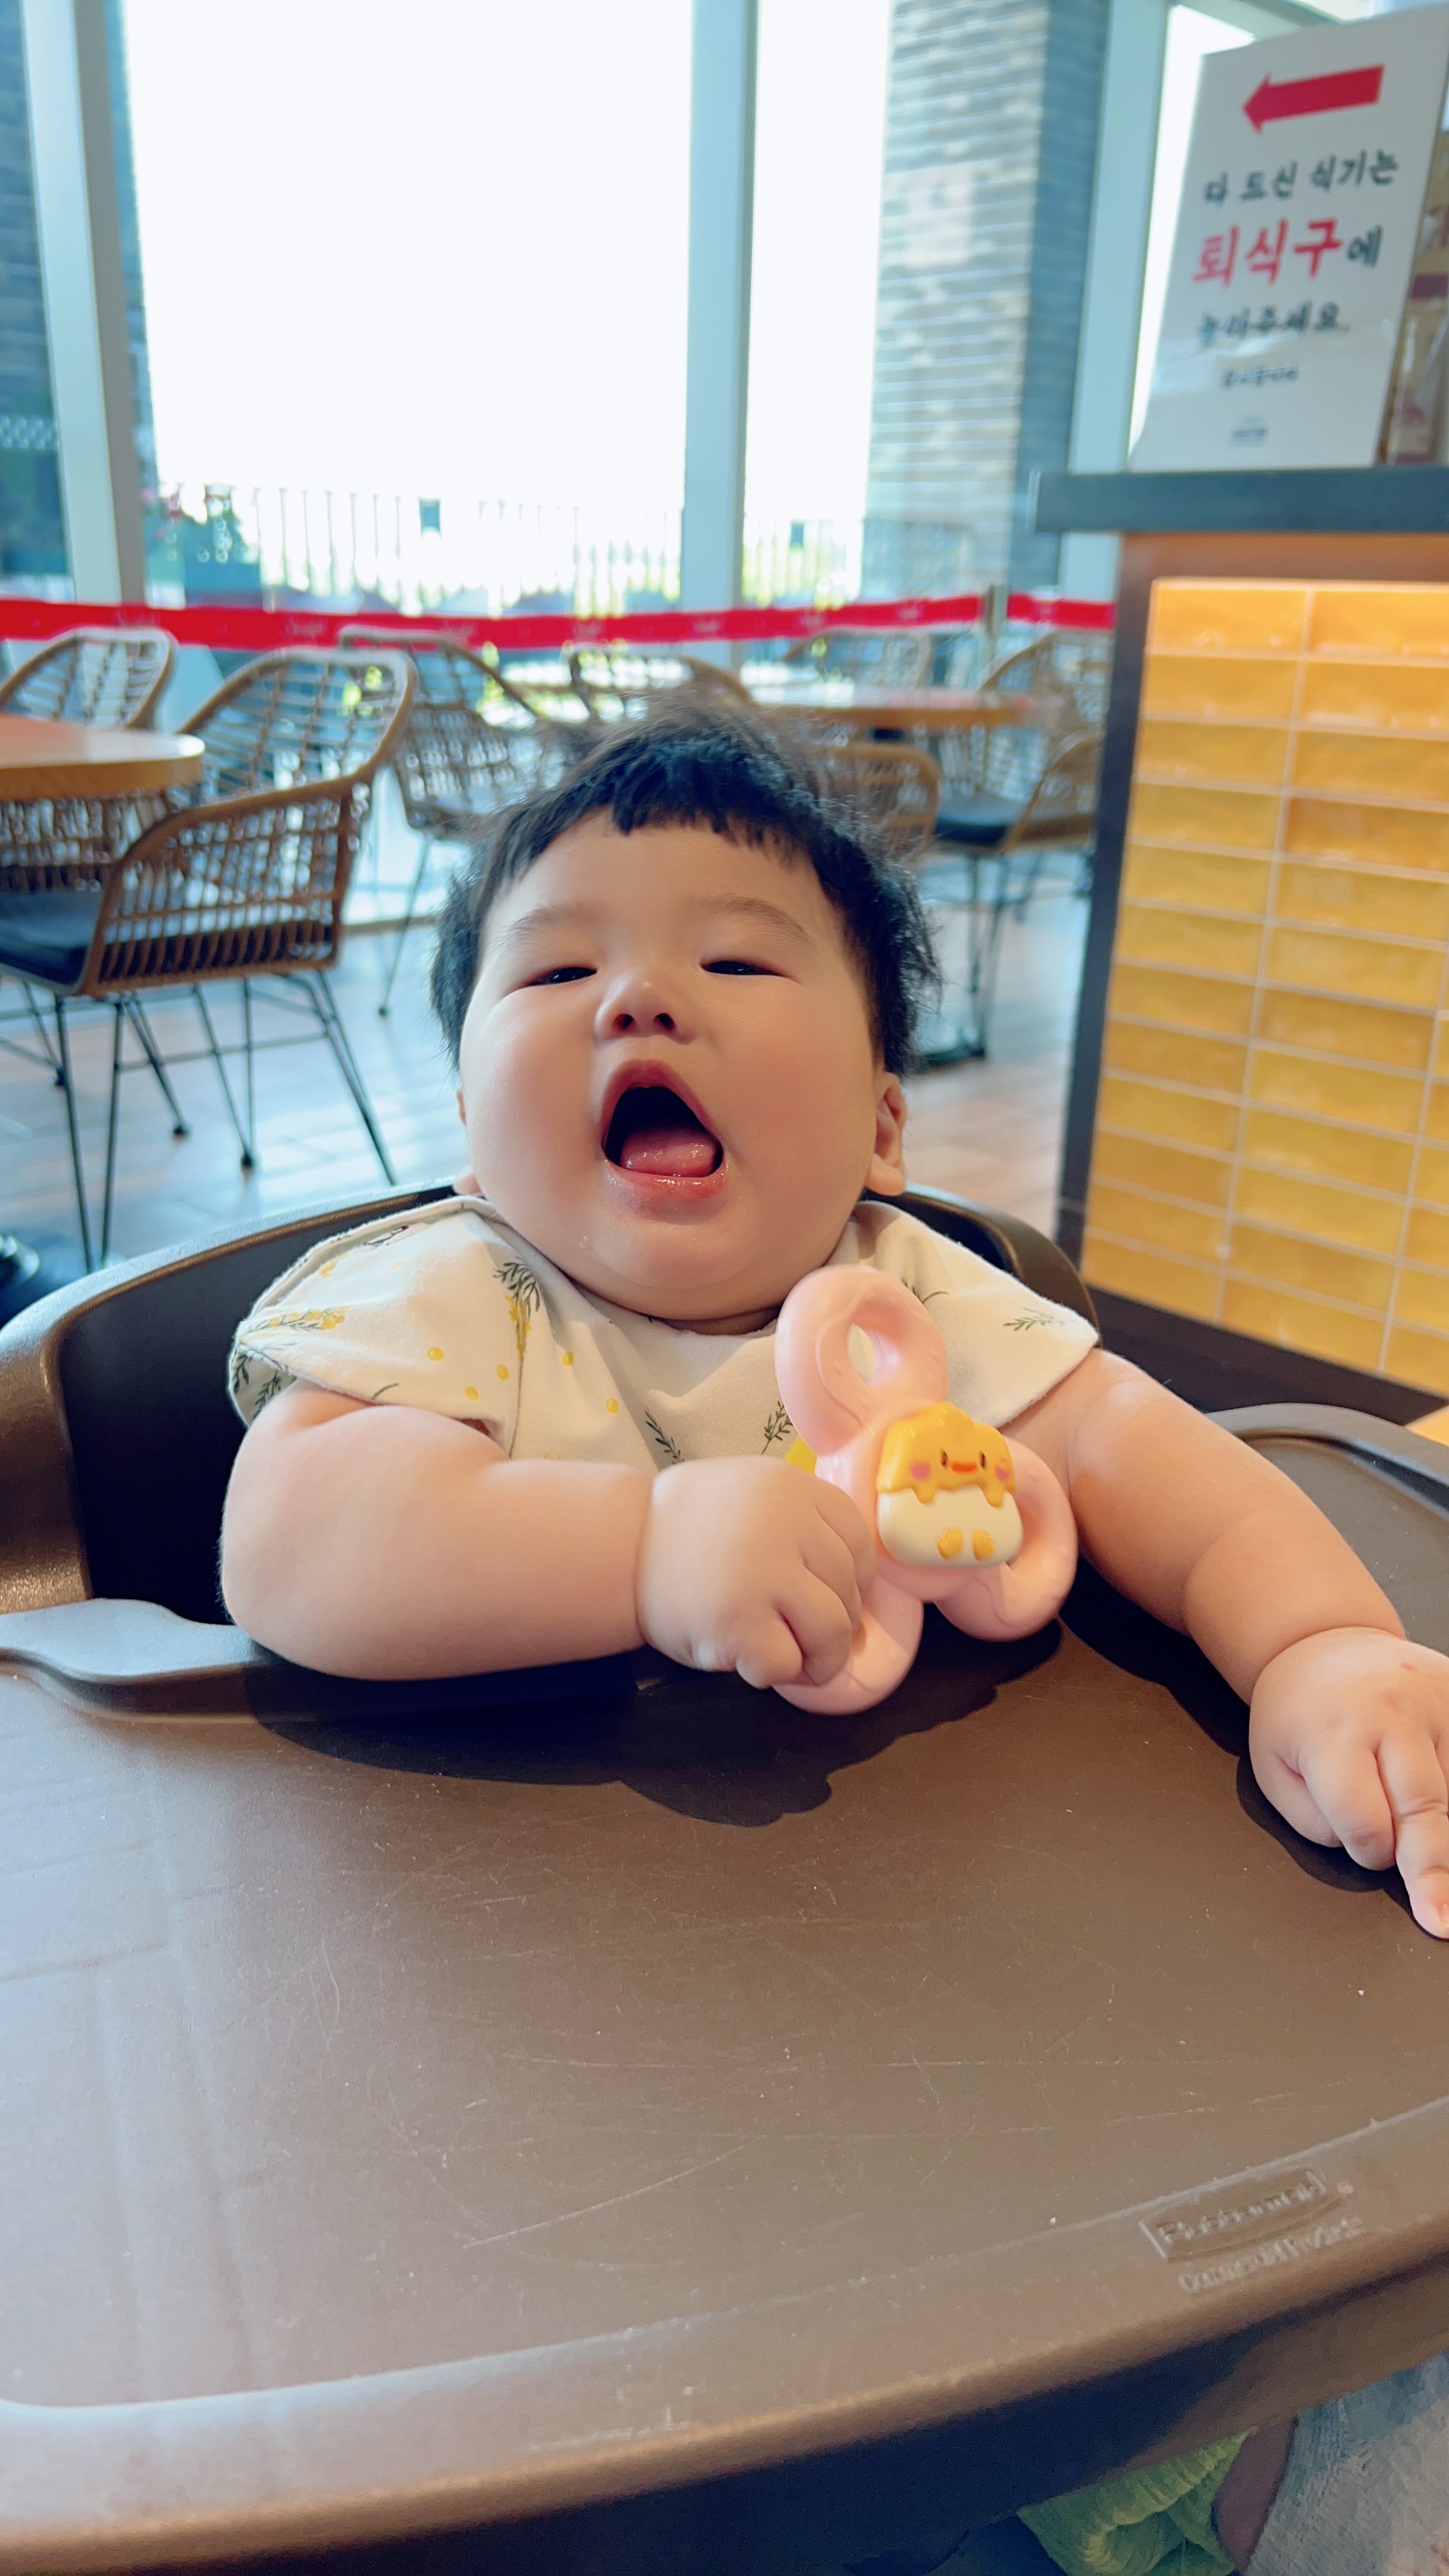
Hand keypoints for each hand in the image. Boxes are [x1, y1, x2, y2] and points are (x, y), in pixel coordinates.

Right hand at [636, 1456, 874, 1690]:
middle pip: (849, 1591)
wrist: (618, 1548)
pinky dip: (774, 1672)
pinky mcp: (738, 1622)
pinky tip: (749, 1659)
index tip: (834, 1596)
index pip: (859, 1541)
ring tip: (794, 1660)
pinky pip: (786, 1663)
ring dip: (820, 1659)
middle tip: (805, 1635)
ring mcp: (762, 1574)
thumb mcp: (752, 1494)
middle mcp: (785, 1524)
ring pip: (831, 1632)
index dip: (856, 1579)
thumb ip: (801, 1522)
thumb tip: (858, 1585)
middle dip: (836, 1624)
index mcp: (792, 1488)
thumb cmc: (687, 1529)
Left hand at [1251, 1628, 1448, 1936]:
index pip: (1364, 1816)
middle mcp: (1392, 1713)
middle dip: (1433, 1871)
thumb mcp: (1275, 1770)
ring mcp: (1437, 1702)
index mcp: (1334, 1731)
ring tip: (1437, 1867)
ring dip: (1444, 1829)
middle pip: (1426, 1808)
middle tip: (1440, 1921)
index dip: (1366, 1849)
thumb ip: (1316, 1822)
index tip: (1366, 1851)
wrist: (1322, 1645)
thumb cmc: (1296, 1717)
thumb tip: (1376, 1855)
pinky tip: (1448, 1825)